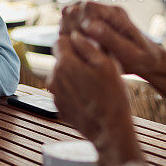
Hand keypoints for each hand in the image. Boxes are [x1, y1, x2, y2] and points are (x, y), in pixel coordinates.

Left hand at [48, 31, 142, 165]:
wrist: (109, 130)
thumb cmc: (112, 96)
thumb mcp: (107, 64)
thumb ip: (87, 46)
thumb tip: (75, 35)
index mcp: (64, 64)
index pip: (59, 41)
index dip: (74, 42)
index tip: (88, 49)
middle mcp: (53, 78)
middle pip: (61, 59)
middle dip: (75, 60)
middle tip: (95, 70)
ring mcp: (54, 94)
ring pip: (62, 75)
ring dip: (74, 76)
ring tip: (94, 86)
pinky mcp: (58, 106)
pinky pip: (64, 91)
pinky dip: (73, 90)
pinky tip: (89, 98)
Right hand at [60, 1, 165, 78]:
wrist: (148, 61)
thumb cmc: (142, 58)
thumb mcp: (129, 51)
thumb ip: (110, 38)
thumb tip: (89, 25)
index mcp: (116, 14)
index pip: (87, 7)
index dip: (79, 23)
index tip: (83, 41)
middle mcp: (105, 11)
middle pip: (75, 8)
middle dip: (71, 28)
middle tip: (80, 46)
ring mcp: (97, 17)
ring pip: (69, 14)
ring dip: (67, 30)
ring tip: (79, 47)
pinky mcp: (91, 24)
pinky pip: (70, 22)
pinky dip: (67, 34)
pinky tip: (77, 47)